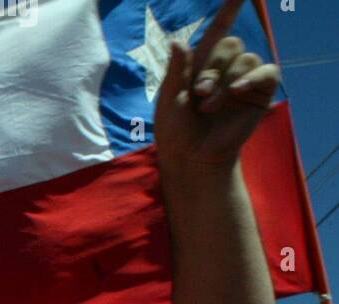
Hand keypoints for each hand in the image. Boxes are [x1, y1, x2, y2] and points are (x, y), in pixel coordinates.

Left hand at [155, 0, 279, 174]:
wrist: (191, 156)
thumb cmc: (175, 130)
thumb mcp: (169, 98)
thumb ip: (176, 70)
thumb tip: (178, 42)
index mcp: (201, 63)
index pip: (218, 30)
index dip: (229, 10)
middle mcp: (224, 68)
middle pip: (230, 44)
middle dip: (213, 67)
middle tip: (198, 93)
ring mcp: (243, 79)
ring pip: (246, 59)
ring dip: (226, 80)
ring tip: (208, 105)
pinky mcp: (259, 93)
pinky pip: (267, 71)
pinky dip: (252, 78)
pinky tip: (237, 91)